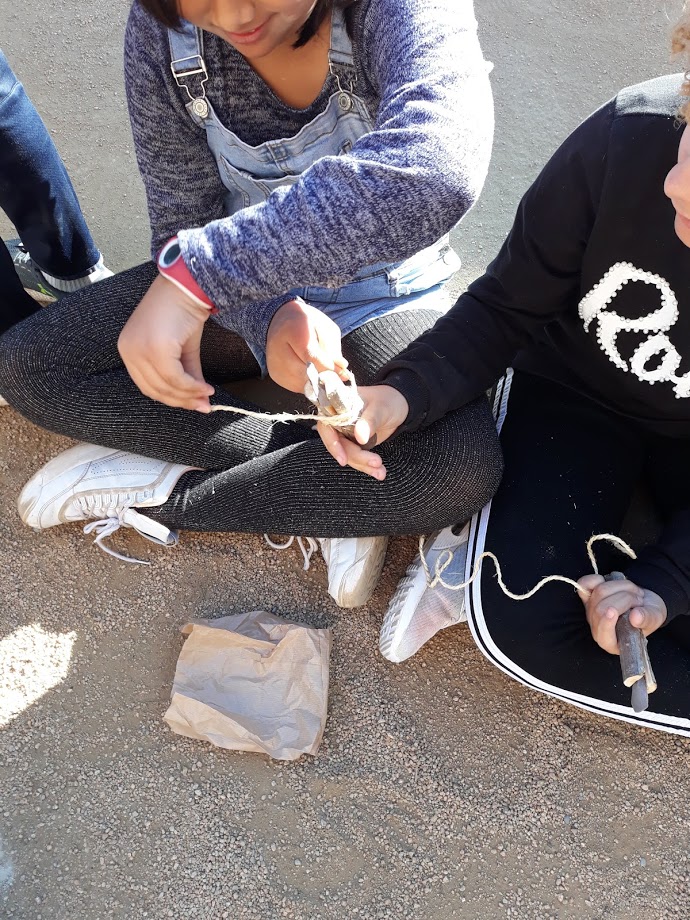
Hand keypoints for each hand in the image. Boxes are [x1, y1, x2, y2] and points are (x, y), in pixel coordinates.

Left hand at [118, 274, 214, 411]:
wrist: (187, 287)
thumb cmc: (182, 311)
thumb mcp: (182, 350)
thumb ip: (186, 375)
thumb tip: (200, 400)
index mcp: (128, 349)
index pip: (146, 385)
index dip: (170, 399)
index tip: (192, 404)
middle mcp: (128, 350)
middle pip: (154, 389)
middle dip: (181, 401)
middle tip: (203, 406)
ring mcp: (139, 349)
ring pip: (165, 386)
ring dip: (189, 395)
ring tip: (207, 395)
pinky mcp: (155, 348)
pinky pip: (175, 377)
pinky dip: (192, 386)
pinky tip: (205, 387)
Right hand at [266, 298, 348, 392]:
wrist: (280, 320)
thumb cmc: (306, 322)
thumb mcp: (325, 328)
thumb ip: (333, 349)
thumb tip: (341, 370)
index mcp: (293, 330)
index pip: (311, 357)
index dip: (329, 368)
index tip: (342, 372)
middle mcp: (278, 348)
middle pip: (305, 373)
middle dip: (324, 378)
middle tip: (337, 377)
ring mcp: (274, 364)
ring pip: (301, 384)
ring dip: (317, 384)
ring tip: (327, 375)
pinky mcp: (275, 375)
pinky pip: (296, 387)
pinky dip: (308, 385)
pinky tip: (314, 375)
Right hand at [317, 384, 408, 479]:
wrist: (400, 406)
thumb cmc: (388, 400)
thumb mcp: (380, 408)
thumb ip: (369, 421)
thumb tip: (359, 437)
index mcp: (338, 406)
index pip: (327, 426)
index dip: (332, 443)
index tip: (343, 458)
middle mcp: (338, 421)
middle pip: (338, 444)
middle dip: (356, 457)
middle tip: (375, 461)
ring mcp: (346, 433)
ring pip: (348, 454)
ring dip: (363, 465)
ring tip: (380, 471)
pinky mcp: (355, 443)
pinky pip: (356, 457)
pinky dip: (367, 466)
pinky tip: (379, 471)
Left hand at [577, 574, 666, 654]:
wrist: (643, 601)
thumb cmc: (648, 614)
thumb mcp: (654, 618)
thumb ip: (647, 619)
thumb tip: (636, 617)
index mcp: (611, 642)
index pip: (602, 635)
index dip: (606, 623)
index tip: (613, 611)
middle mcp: (597, 627)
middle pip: (601, 609)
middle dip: (625, 599)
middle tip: (640, 599)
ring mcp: (590, 611)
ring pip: (599, 593)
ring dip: (621, 587)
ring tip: (634, 592)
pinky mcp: (588, 596)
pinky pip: (584, 585)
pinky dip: (595, 579)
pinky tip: (607, 581)